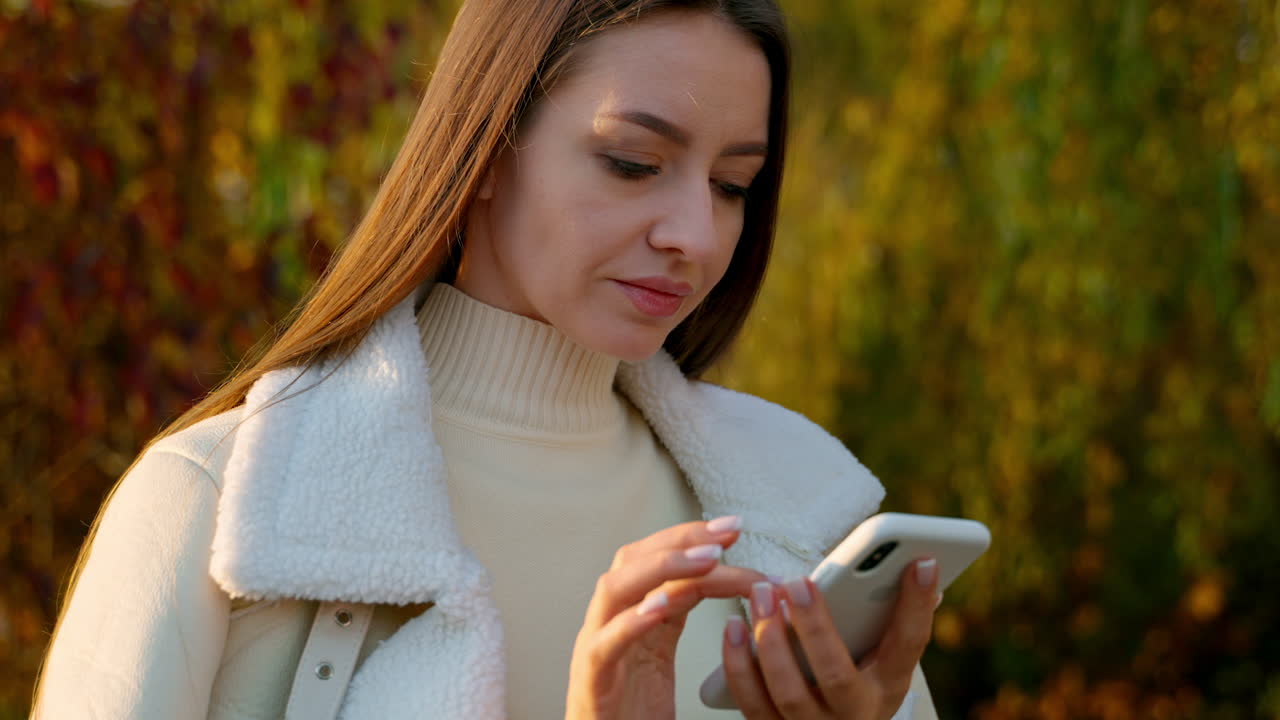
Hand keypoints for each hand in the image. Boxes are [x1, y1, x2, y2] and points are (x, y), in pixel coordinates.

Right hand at [565, 516, 766, 719]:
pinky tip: (661, 607)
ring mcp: (594, 647)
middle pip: (633, 560)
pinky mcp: (591, 681)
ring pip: (615, 590)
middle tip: (726, 535)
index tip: (734, 528)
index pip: (655, 559)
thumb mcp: (661, 654)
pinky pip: (606, 645)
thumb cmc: (631, 712)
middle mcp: (607, 621)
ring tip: (707, 560)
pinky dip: (631, 622)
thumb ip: (680, 614)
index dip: (692, 539)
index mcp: (627, 613)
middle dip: (681, 540)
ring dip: (662, 568)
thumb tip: (727, 581)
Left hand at [722, 557, 940, 718]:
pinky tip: (733, 627)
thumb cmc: (854, 681)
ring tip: (762, 595)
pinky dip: (739, 663)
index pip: (909, 645)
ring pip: (789, 692)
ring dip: (771, 641)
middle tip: (796, 582)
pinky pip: (751, 701)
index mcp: (888, 685)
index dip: (917, 604)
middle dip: (814, 626)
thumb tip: (918, 564)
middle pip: (836, 675)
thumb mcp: (879, 658)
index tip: (920, 561)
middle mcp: (854, 713)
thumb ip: (886, 617)